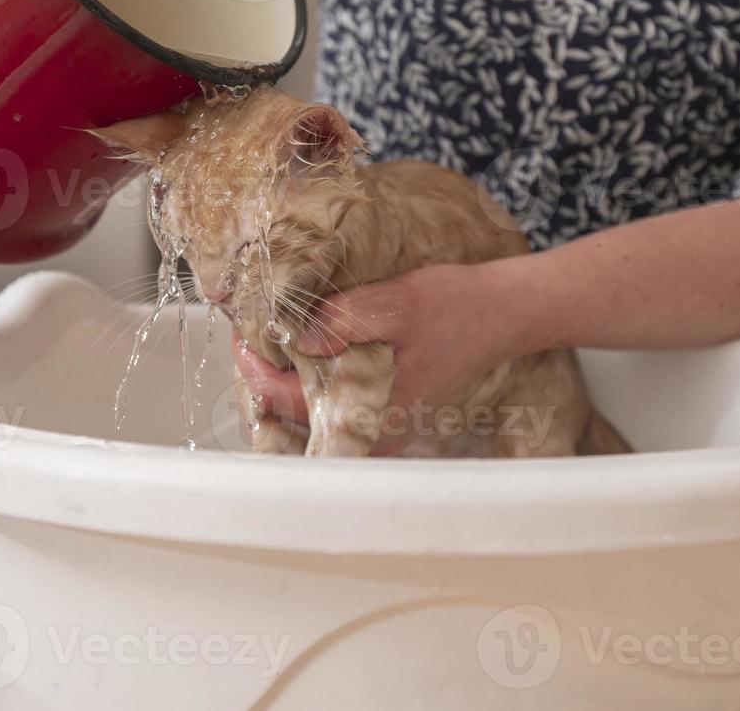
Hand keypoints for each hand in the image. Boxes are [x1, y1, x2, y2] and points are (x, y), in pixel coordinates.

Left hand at [231, 264, 520, 455]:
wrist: (499, 315)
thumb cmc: (452, 308)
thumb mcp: (394, 303)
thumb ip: (341, 322)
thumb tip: (295, 337)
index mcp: (369, 414)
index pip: (286, 402)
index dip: (254, 368)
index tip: (239, 335)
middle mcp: (371, 435)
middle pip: (291, 420)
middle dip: (264, 379)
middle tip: (249, 337)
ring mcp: (378, 431)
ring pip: (309, 418)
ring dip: (285, 384)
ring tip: (272, 343)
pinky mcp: (385, 418)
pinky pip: (332, 410)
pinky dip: (310, 385)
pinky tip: (306, 355)